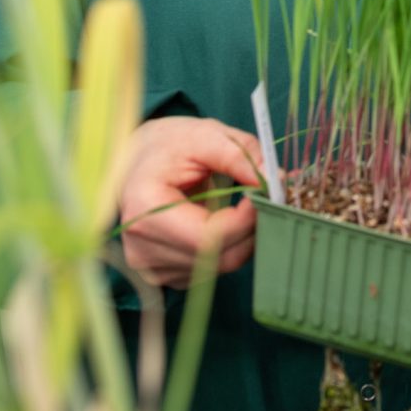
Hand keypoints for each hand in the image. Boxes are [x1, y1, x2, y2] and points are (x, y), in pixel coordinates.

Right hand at [112, 115, 261, 287]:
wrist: (137, 162)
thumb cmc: (169, 146)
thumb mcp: (205, 135)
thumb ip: (240, 156)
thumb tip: (274, 182)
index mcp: (144, 211)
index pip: (208, 237)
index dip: (246, 220)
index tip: (267, 193)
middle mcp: (142, 248)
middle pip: (218, 257)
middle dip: (252, 229)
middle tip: (269, 198)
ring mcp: (151, 267)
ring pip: (220, 266)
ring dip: (244, 238)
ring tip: (246, 205)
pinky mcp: (164, 275)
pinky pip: (212, 269)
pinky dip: (230, 246)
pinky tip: (224, 220)